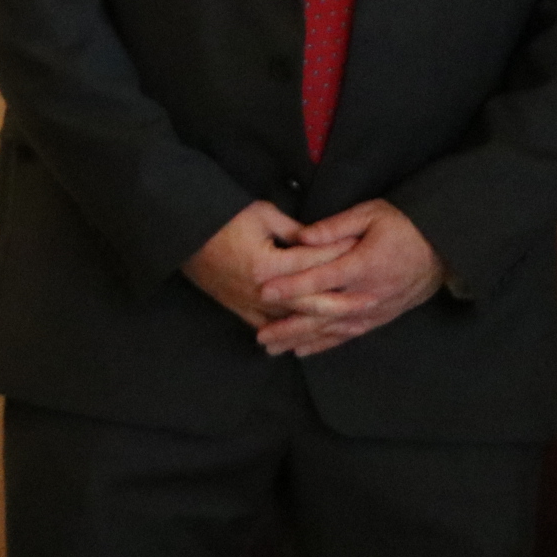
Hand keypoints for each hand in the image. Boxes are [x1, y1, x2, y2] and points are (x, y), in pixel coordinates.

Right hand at [182, 200, 351, 329]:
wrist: (181, 235)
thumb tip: (322, 239)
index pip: (314, 263)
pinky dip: (292, 336)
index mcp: (268, 265)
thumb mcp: (260, 214)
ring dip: (325, 324)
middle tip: (375, 299)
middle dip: (346, 300)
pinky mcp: (241, 311)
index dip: (340, 257)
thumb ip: (294, 230)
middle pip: (313, 301)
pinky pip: (272, 329)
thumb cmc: (220, 219)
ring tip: (354, 324)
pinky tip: (311, 342)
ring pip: (296, 321)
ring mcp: (251, 305)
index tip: (364, 255)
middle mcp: (263, 293)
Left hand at [253, 200, 444, 356]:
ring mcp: (375, 309)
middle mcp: (368, 293)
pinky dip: (326, 343)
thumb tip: (302, 236)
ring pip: (333, 329)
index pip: (321, 279)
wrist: (444, 248)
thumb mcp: (371, 214)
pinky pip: (350, 334)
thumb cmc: (404, 225)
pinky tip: (304, 350)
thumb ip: (335, 227)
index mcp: (363, 265)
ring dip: (303, 340)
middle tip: (261, 336)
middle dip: (290, 326)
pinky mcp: (382, 317)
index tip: (264, 292)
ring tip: (273, 349)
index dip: (292, 286)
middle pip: (323, 314)